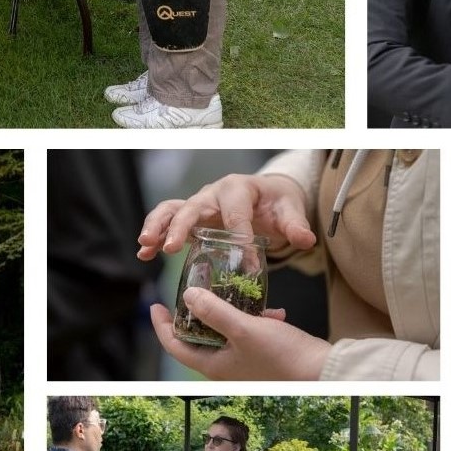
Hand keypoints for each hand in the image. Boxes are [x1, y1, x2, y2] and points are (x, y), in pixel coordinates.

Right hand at [138, 172, 315, 258]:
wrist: (267, 197)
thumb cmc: (276, 203)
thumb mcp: (289, 210)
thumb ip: (296, 225)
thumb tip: (306, 239)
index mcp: (239, 188)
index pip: (235, 212)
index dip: (238, 236)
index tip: (242, 262)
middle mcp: (214, 193)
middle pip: (193, 205)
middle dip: (180, 225)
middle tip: (171, 247)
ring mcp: (200, 205)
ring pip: (173, 209)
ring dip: (158, 227)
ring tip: (146, 247)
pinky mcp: (192, 219)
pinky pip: (169, 222)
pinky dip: (156, 235)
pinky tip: (144, 254)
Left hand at [150, 294, 329, 379]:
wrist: (320, 371)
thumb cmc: (283, 356)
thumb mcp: (244, 329)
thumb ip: (215, 312)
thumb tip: (188, 296)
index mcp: (214, 365)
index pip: (175, 347)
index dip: (162, 326)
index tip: (156, 305)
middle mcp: (225, 366)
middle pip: (198, 337)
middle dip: (195, 313)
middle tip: (192, 290)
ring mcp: (243, 361)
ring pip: (223, 332)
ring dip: (226, 311)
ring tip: (231, 292)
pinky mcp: (260, 354)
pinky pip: (247, 332)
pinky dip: (253, 317)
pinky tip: (269, 309)